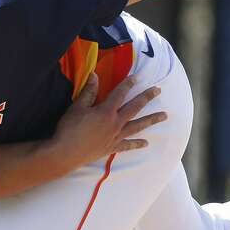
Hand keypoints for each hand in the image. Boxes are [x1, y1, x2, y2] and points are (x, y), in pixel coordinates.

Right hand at [52, 73, 167, 165]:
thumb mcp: (77, 107)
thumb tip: (94, 75)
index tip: (136, 77)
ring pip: (138, 126)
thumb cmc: (69, 129)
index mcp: (106, 111)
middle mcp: (115, 123)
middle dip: (146, 97)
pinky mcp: (112, 148)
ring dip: (151, 120)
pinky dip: (137, 144)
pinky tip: (146, 143)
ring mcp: (116, 136)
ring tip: (164, 116)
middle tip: (158, 90)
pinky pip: (128, 145)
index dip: (128, 84)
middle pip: (134, 108)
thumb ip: (88, 91)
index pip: (120, 94)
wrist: (66, 153)